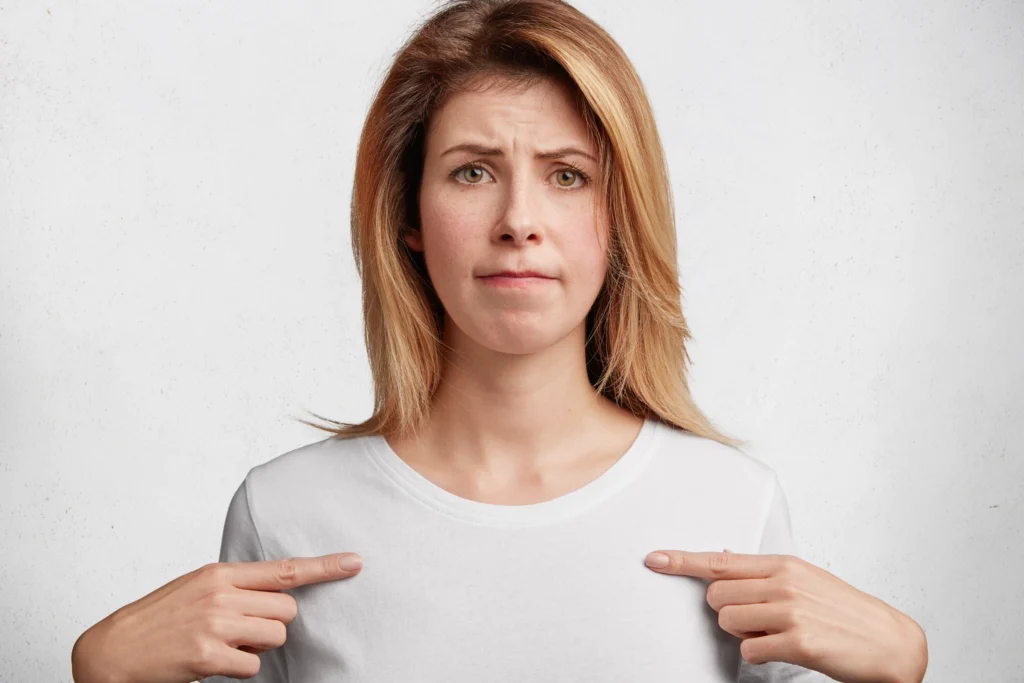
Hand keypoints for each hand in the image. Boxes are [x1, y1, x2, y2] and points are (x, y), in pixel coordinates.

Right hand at [71, 552, 363, 682]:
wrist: (111, 650)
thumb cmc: (158, 620)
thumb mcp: (197, 588)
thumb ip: (236, 587)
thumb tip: (276, 594)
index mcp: (220, 573)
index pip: (285, 568)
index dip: (325, 567)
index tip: (356, 562)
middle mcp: (221, 593)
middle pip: (288, 608)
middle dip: (273, 623)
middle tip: (240, 630)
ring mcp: (215, 624)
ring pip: (275, 636)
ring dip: (257, 648)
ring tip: (223, 645)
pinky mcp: (209, 655)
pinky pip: (253, 666)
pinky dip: (240, 669)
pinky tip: (212, 663)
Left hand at [643, 550, 927, 682]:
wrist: (890, 642)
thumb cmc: (844, 611)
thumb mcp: (805, 579)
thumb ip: (764, 573)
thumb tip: (724, 562)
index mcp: (783, 564)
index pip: (720, 560)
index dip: (682, 561)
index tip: (654, 559)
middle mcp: (784, 582)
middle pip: (716, 597)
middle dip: (729, 613)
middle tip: (759, 620)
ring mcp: (790, 611)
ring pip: (728, 623)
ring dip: (745, 636)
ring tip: (777, 634)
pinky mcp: (797, 642)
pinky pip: (750, 652)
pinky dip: (761, 656)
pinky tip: (786, 650)